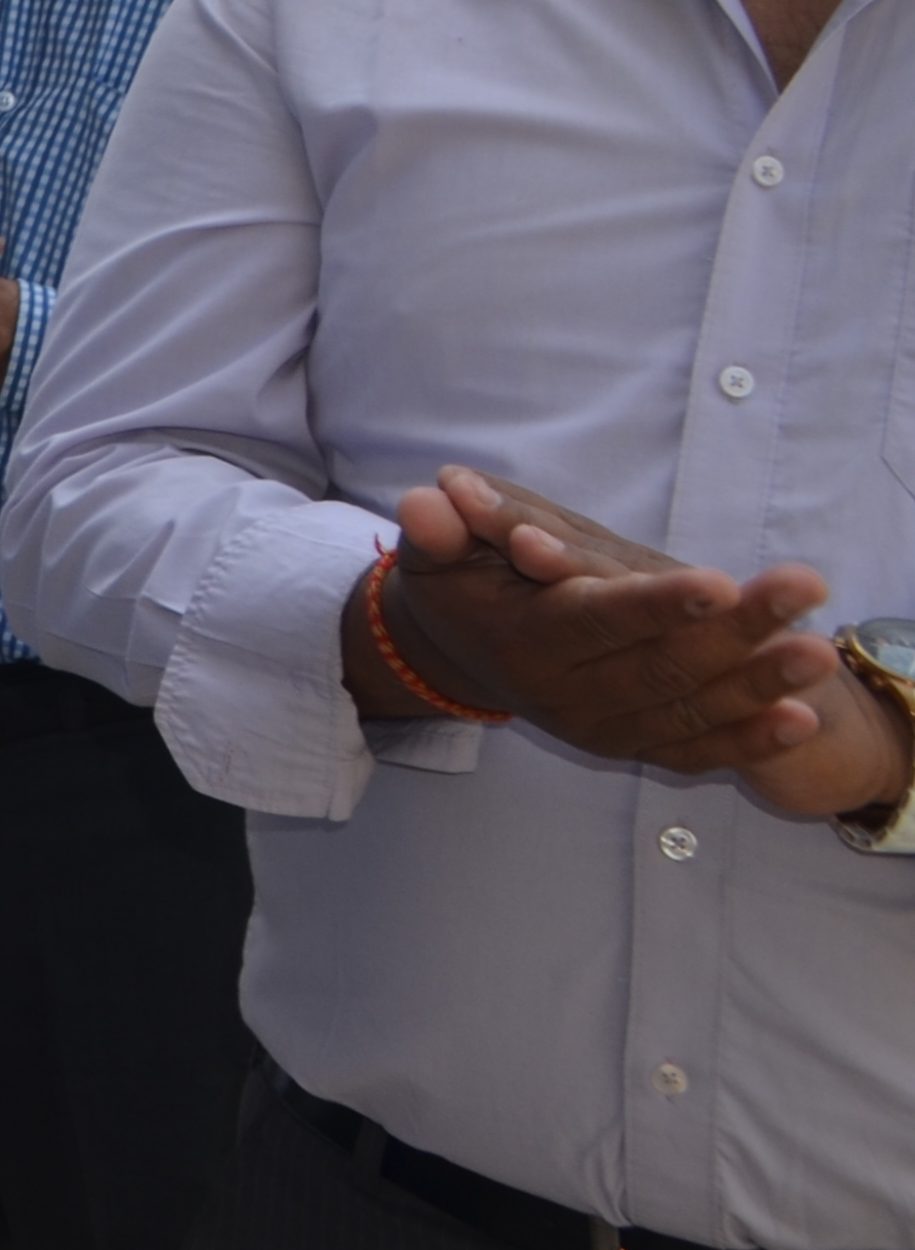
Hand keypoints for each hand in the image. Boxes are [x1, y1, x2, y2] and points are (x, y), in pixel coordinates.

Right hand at [369, 466, 891, 809]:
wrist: (458, 652)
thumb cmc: (459, 584)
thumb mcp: (434, 549)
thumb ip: (440, 527)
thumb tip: (435, 499)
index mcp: (524, 639)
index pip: (595, 621)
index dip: (654, 605)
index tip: (717, 584)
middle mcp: (564, 693)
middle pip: (658, 665)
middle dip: (737, 633)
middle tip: (804, 593)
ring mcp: (602, 725)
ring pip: (686, 710)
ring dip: (757, 685)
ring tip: (815, 655)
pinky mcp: (630, 744)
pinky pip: (692, 750)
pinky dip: (746, 742)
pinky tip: (799, 719)